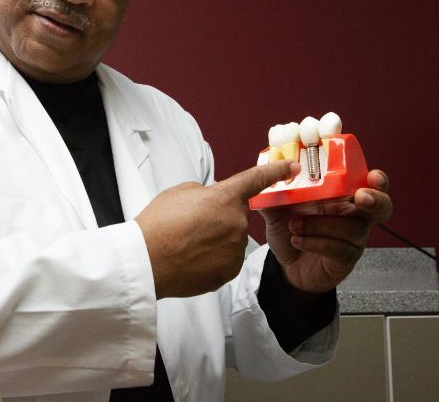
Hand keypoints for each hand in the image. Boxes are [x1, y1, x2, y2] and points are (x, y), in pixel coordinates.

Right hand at [135, 161, 298, 298]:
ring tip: (187, 244)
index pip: (256, 179)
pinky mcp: (230, 270)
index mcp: (223, 197)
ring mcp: (235, 248)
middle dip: (218, 217)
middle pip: (235, 214)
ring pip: (230, 238)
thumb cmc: (157, 225)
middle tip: (190, 224)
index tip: (292, 168)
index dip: (276, 171)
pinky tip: (192, 259)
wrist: (146, 262)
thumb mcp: (178, 193)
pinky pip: (226, 259)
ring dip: (215, 239)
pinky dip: (212, 258)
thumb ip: (204, 192)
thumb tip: (212, 200)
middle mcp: (236, 222)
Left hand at [259, 170, 392, 292]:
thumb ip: (273, 192)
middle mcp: (354, 217)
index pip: (369, 185)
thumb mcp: (278, 209)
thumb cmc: (291, 231)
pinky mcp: (345, 259)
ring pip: (351, 228)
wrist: (285, 265)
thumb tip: (264, 175)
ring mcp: (353, 240)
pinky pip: (339, 248)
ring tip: (294, 226)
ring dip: (320, 224)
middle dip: (373, 200)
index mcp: (342, 198)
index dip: (377, 181)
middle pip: (381, 207)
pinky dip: (315, 242)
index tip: (372, 177)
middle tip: (359, 198)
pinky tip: (298, 241)